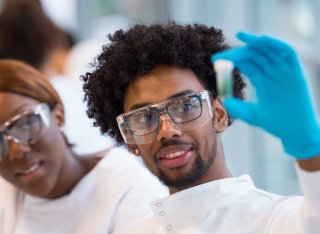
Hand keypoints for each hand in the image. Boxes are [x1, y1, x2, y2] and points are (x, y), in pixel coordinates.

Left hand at [212, 32, 319, 158]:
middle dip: (238, 51)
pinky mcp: (296, 72)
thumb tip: (223, 100)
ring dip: (256, 41)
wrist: (295, 132)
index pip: (244, 62)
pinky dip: (276, 44)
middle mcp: (271, 71)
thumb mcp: (251, 114)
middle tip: (224, 54)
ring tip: (241, 36)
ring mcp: (284, 70)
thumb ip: (237, 108)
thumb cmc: (274, 123)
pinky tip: (263, 40)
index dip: (230, 58)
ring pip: (270, 49)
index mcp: (260, 79)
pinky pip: (288, 53)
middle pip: (254, 54)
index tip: (215, 59)